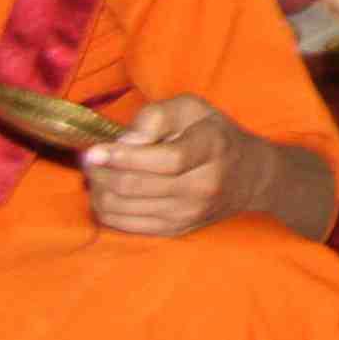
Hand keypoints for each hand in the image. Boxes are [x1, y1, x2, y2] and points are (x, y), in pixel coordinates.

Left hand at [78, 93, 275, 239]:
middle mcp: (203, 185)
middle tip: (91, 159)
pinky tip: (107, 192)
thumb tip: (125, 142)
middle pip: (136, 186)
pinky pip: (125, 225)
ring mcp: (189, 213)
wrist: (247, 176)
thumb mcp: (193, 109)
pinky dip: (106, 208)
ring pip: (123, 208)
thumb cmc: (213, 133)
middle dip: (101, 173)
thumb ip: (157, 116)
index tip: (94, 151)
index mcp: (212, 148)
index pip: (167, 160)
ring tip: (98, 174)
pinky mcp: (175, 230)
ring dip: (99, 190)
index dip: (125, 157)